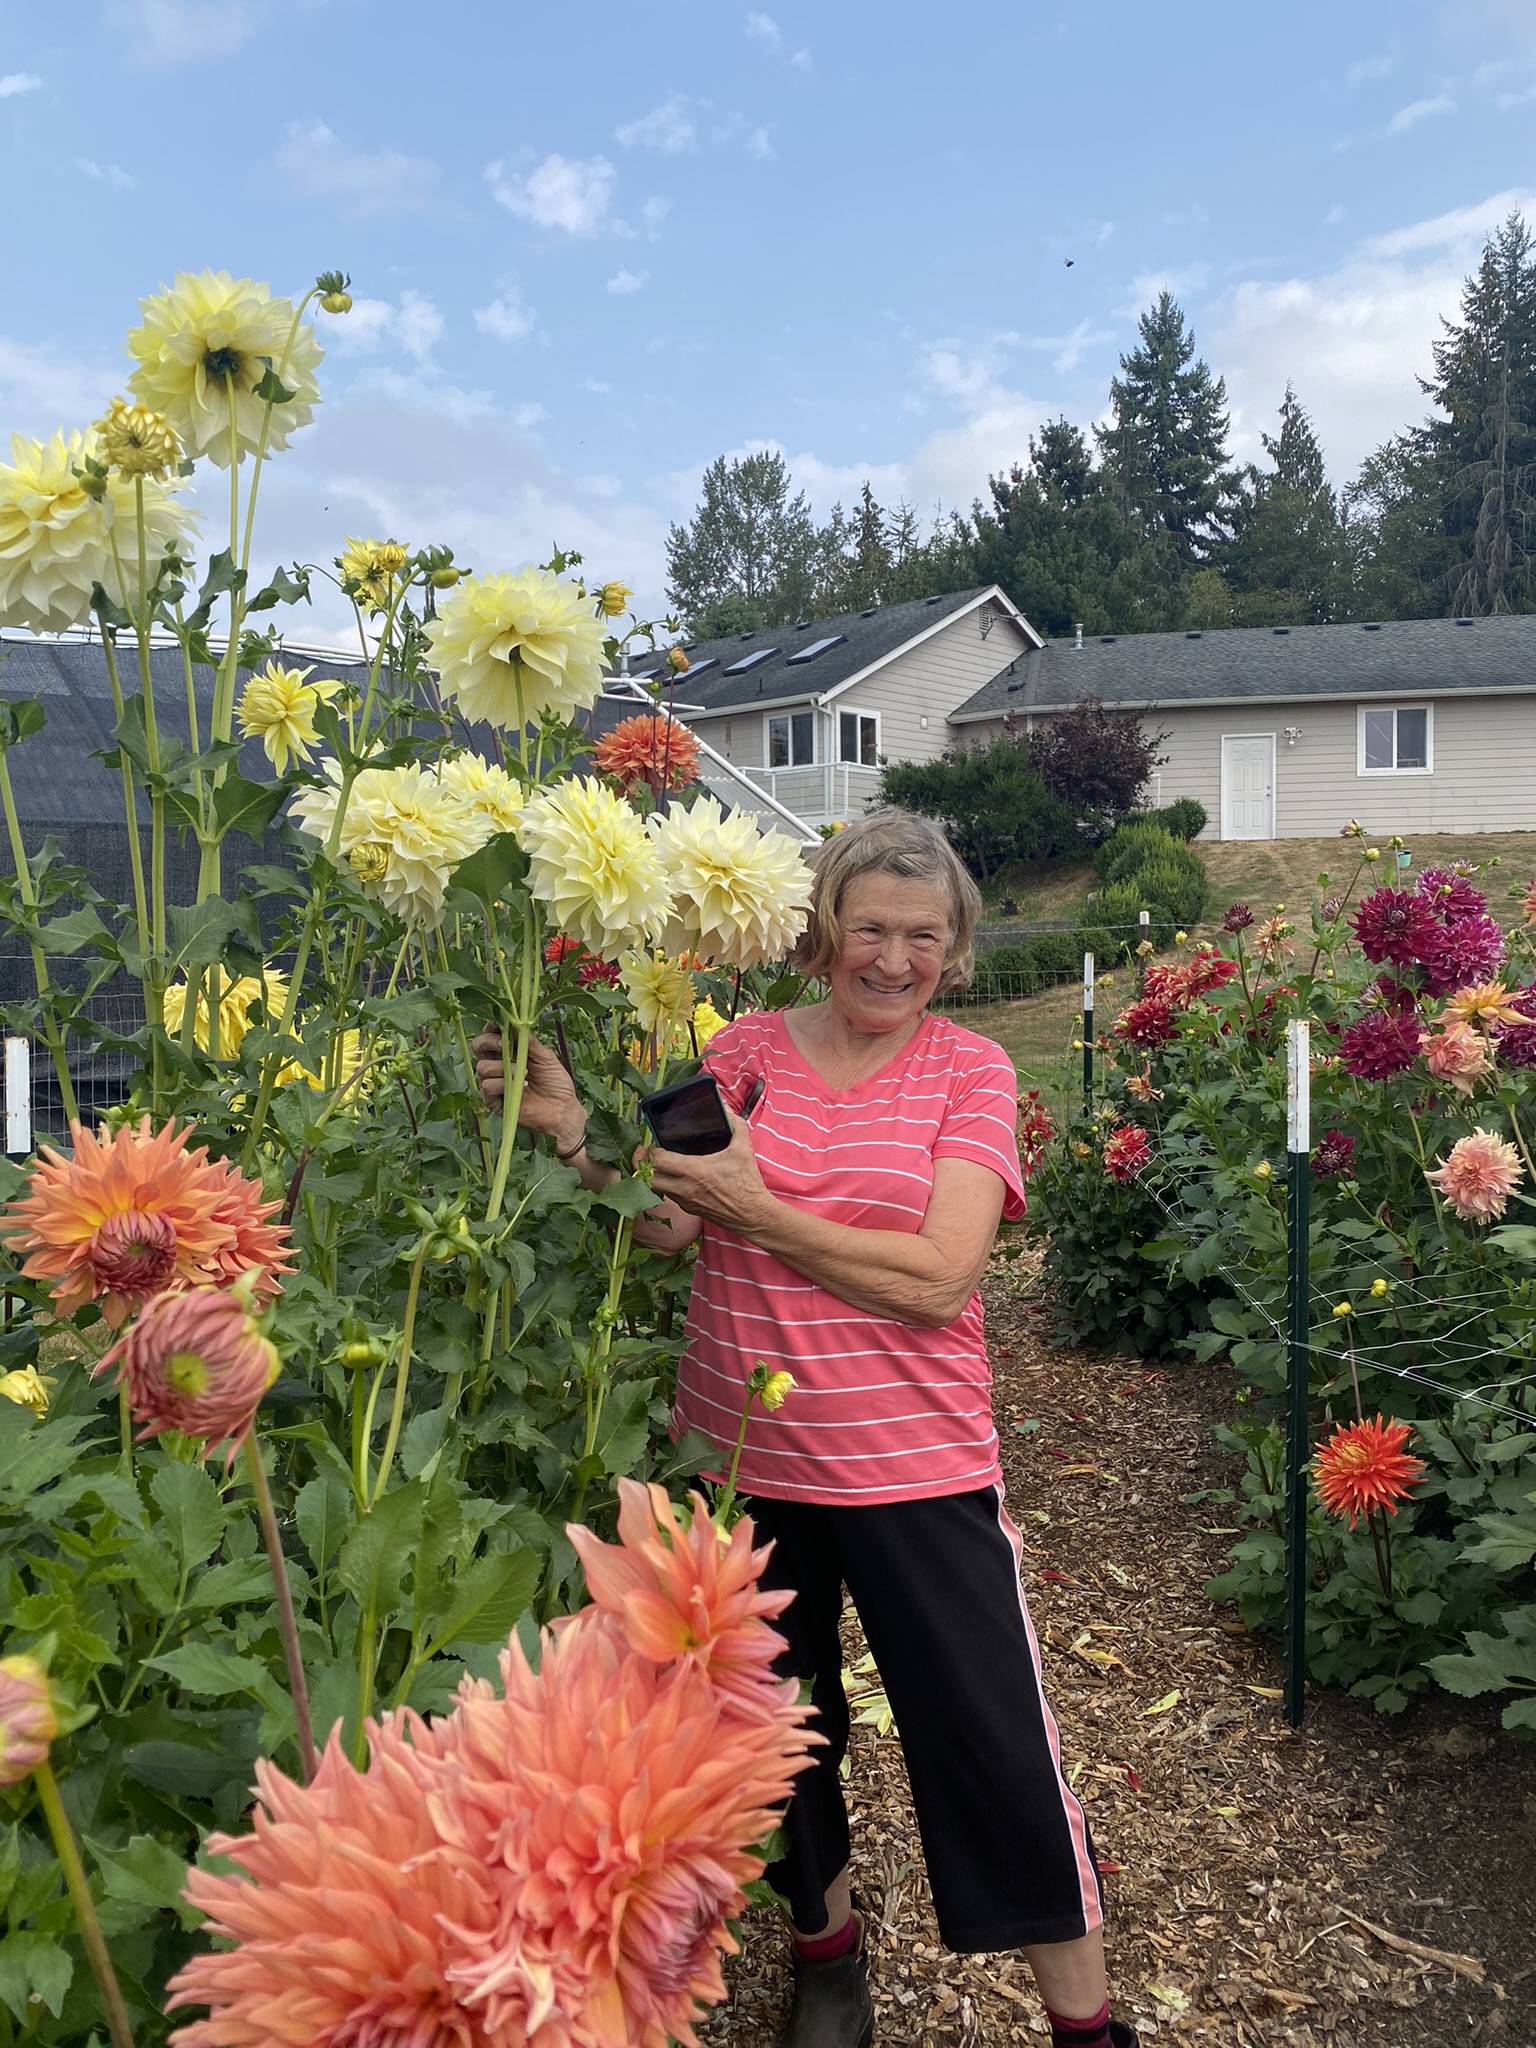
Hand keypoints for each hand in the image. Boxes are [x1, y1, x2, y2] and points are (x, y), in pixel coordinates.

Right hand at [471, 1024, 585, 1151]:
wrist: (563, 1110)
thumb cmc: (556, 1083)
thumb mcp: (546, 1057)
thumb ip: (529, 1042)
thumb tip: (516, 1023)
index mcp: (509, 1052)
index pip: (491, 1035)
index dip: (491, 1027)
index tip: (499, 1024)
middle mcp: (498, 1066)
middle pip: (478, 1047)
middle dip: (488, 1042)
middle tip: (503, 1044)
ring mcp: (495, 1083)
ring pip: (482, 1067)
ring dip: (503, 1067)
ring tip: (524, 1072)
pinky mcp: (494, 1102)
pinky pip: (487, 1086)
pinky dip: (502, 1084)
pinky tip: (522, 1086)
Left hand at [646, 1111, 776, 1237]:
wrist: (753, 1215)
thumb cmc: (748, 1184)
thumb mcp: (744, 1150)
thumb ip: (736, 1126)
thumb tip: (727, 1111)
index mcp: (695, 1171)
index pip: (658, 1160)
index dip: (652, 1149)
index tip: (657, 1143)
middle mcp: (685, 1188)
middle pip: (647, 1178)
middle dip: (642, 1164)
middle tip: (648, 1154)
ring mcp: (685, 1201)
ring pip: (656, 1189)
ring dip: (654, 1176)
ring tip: (660, 1164)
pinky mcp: (689, 1210)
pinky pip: (669, 1196)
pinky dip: (667, 1186)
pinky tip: (676, 1177)